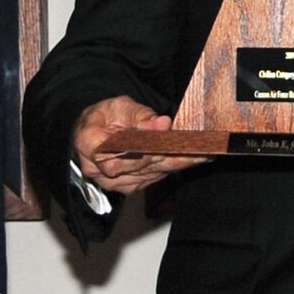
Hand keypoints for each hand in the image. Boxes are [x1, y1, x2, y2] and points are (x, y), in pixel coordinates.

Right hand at [74, 94, 208, 194]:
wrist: (96, 130)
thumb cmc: (105, 116)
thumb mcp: (120, 106)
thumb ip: (140, 116)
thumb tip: (162, 124)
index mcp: (89, 144)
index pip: (113, 155)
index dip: (141, 151)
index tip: (165, 143)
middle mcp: (97, 169)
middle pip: (139, 165)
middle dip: (171, 156)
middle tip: (200, 148)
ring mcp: (113, 182)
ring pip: (151, 173)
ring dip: (179, 163)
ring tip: (205, 152)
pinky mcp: (128, 186)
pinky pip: (154, 178)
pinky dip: (175, 167)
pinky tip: (195, 159)